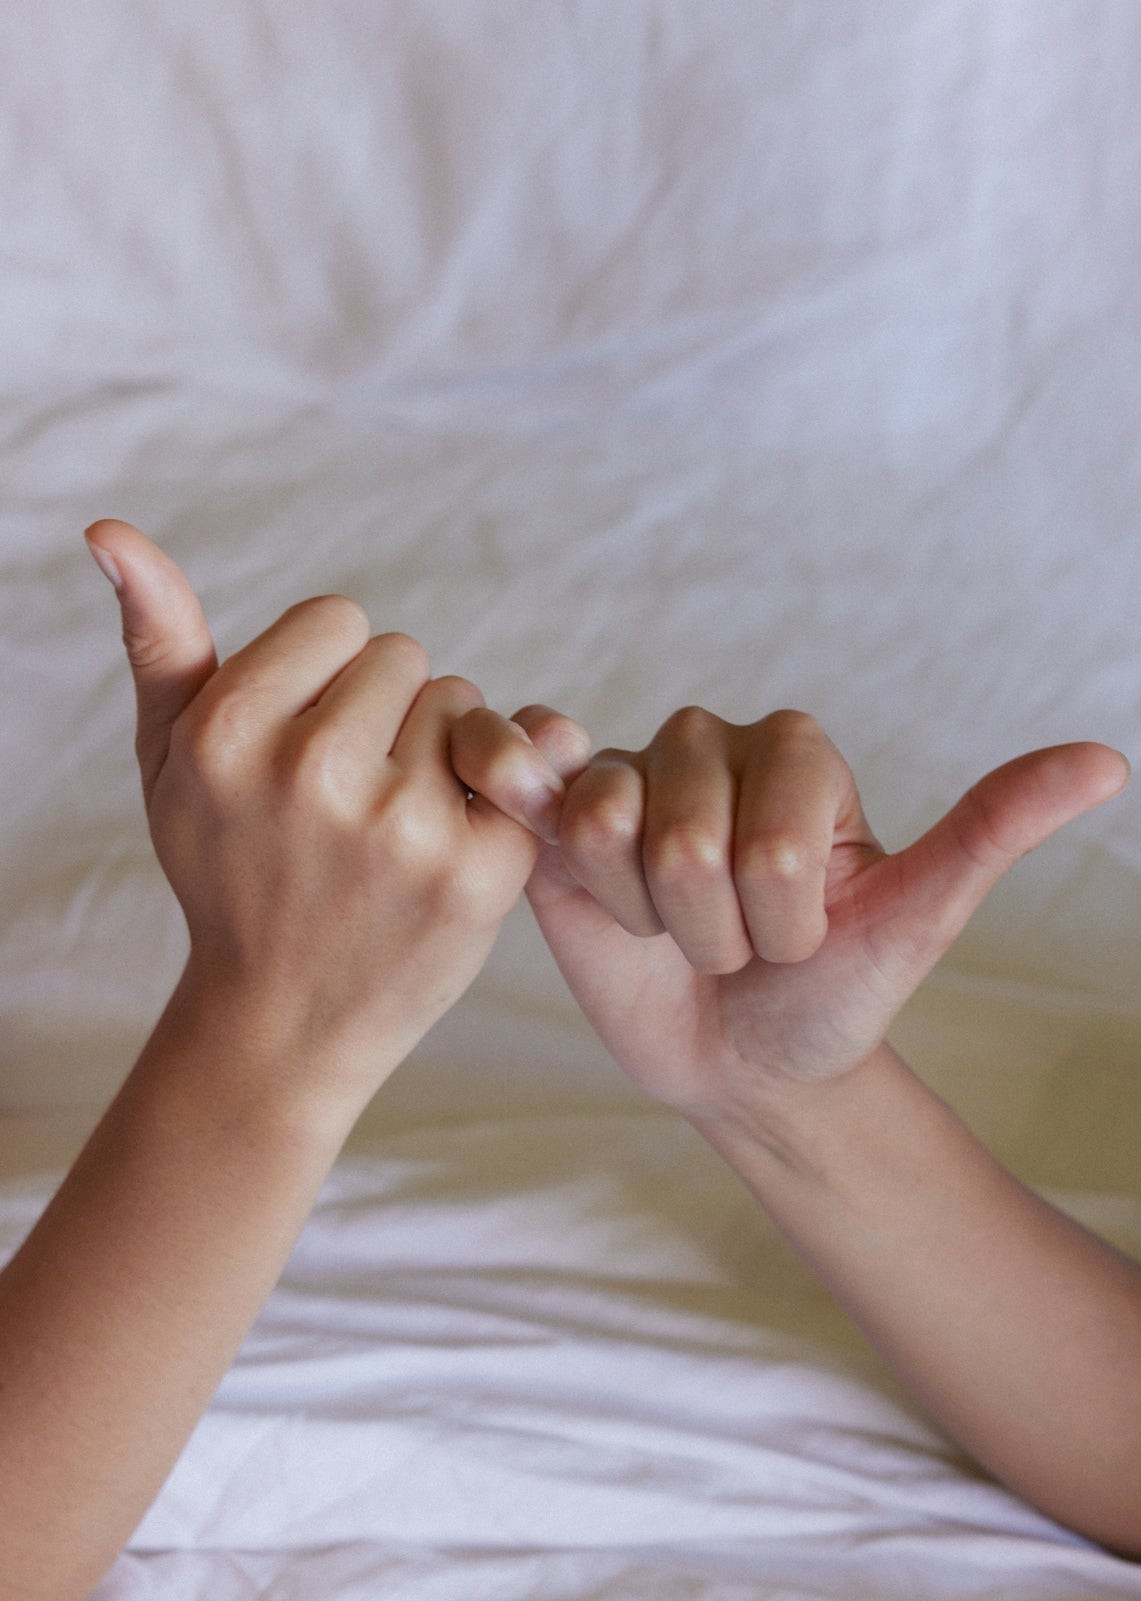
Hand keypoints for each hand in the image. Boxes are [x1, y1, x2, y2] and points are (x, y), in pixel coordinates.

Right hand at [85, 519, 565, 1120]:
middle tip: (353, 797)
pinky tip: (450, 846)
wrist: (284, 1020)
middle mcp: (312, 772)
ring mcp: (400, 827)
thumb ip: (159, 641)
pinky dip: (496, 797)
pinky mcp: (475, 873)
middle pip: (406, 658)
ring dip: (442, 753)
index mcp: (230, 730)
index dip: (329, 677)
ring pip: (463, 706)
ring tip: (393, 828)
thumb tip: (110, 530)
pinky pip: (519, 766)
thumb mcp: (168, 760)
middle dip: (388, 713)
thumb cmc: (228, 872)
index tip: (307, 744)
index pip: (339, 619)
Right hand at [504, 703, 1129, 1118]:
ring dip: (644, 922)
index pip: (771, 842)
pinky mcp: (556, 819)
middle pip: (684, 840)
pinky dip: (525, 802)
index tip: (801, 939)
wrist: (746, 1062)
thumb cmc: (835, 993)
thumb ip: (994, 830)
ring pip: (607, 827)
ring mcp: (627, 778)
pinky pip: (529, 785)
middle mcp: (707, 745)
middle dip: (714, 932)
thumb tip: (1111, 762)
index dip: (780, 924)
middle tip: (732, 946)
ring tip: (672, 933)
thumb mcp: (918, 917)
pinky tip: (544, 829)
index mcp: (798, 751)